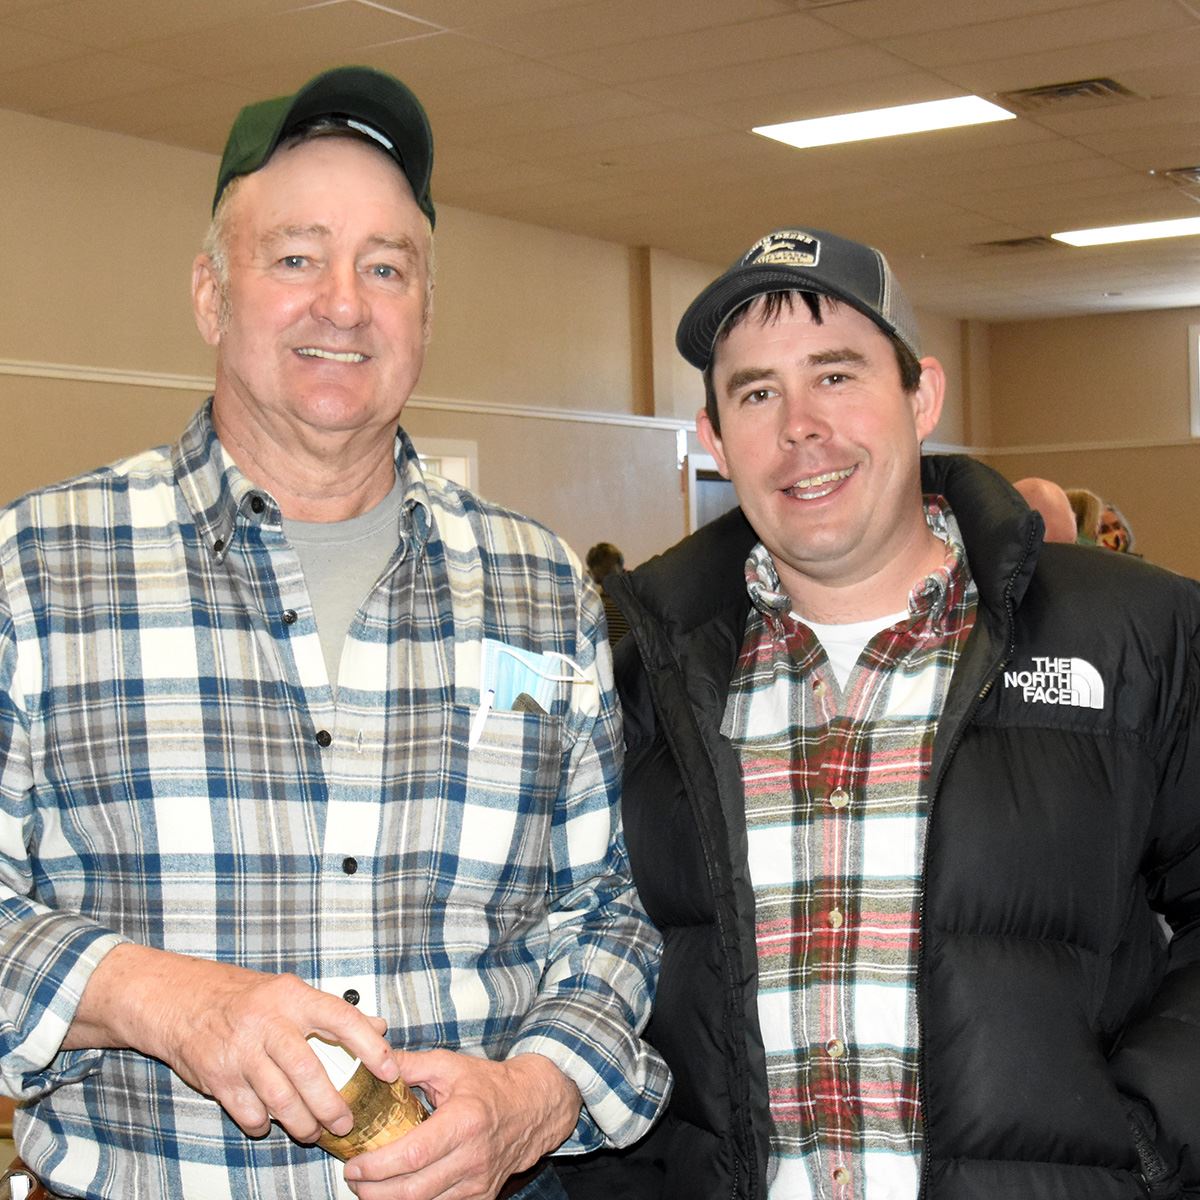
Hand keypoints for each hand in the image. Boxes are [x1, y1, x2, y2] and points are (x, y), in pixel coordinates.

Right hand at [66, 943, 399, 1144]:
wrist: (182, 999)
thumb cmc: (246, 998)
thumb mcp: (291, 992)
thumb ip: (333, 1013)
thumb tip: (379, 1027)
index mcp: (293, 997)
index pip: (342, 1019)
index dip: (369, 1045)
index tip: (389, 1070)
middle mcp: (268, 1022)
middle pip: (308, 1072)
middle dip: (332, 1105)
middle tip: (346, 1121)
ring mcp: (240, 1050)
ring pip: (281, 1099)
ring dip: (302, 1123)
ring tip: (313, 1132)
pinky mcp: (217, 1076)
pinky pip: (249, 1111)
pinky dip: (263, 1124)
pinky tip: (270, 1123)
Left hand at [343, 1051, 581, 1198]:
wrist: (533, 1106)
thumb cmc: (490, 1084)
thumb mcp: (450, 1065)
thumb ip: (410, 1065)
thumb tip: (372, 1062)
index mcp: (464, 1121)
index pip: (414, 1155)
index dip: (378, 1166)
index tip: (354, 1165)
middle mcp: (473, 1156)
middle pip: (414, 1190)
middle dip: (375, 1192)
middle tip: (353, 1180)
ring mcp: (478, 1182)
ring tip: (368, 1187)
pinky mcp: (481, 1196)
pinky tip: (397, 1191)